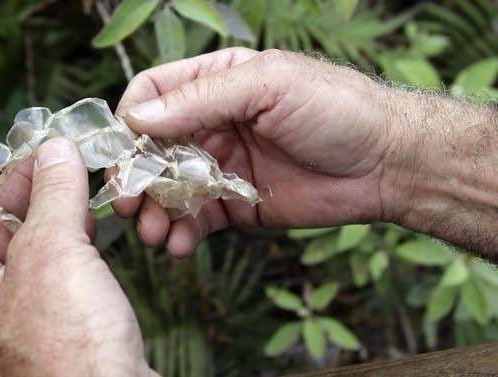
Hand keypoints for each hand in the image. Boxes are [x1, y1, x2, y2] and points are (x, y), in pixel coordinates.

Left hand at [0, 138, 154, 376]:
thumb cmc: (68, 346)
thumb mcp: (53, 253)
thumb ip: (53, 196)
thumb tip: (55, 150)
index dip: (8, 179)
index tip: (39, 149)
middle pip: (10, 238)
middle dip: (38, 198)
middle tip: (66, 163)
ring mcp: (29, 328)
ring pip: (41, 260)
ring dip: (61, 223)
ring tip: (83, 192)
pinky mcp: (67, 337)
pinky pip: (66, 282)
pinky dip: (78, 253)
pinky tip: (95, 238)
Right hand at [112, 47, 399, 256]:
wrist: (386, 163)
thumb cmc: (335, 108)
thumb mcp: (269, 84)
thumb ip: (202, 98)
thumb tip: (138, 119)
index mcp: (216, 82)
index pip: (153, 95)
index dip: (130, 122)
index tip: (121, 153)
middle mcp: (213, 123)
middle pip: (152, 149)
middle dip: (136, 177)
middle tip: (128, 203)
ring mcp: (222, 166)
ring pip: (168, 189)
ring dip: (154, 212)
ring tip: (154, 232)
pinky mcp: (236, 204)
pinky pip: (197, 220)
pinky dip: (182, 234)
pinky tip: (179, 244)